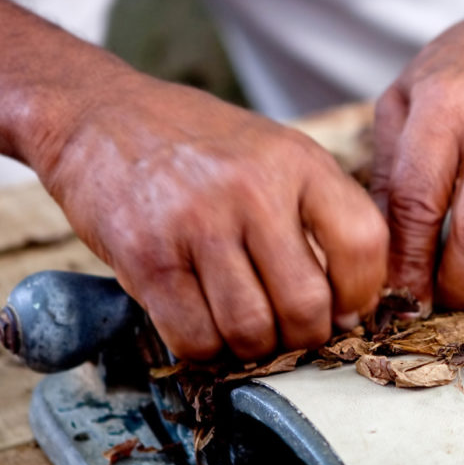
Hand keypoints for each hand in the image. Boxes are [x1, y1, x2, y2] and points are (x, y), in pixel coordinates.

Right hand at [37, 73, 387, 361]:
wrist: (99, 116)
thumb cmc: (200, 147)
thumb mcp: (276, 152)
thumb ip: (318, 212)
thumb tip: (354, 302)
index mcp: (298, 160)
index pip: (363, 243)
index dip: (362, 293)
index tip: (345, 308)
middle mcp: (252, 189)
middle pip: (306, 303)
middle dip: (304, 336)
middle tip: (289, 330)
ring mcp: (197, 222)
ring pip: (251, 329)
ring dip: (252, 347)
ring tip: (245, 328)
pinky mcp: (146, 256)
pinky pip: (194, 337)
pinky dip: (205, 348)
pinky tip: (203, 325)